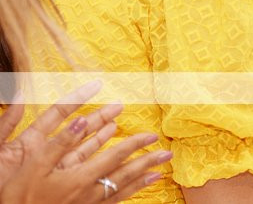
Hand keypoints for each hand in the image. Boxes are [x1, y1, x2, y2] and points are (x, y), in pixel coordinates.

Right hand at [0, 81, 171, 202]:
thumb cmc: (21, 197)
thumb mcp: (34, 167)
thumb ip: (58, 144)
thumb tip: (79, 121)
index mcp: (79, 178)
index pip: (115, 157)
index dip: (134, 144)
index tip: (151, 134)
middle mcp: (89, 193)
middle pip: (125, 174)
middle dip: (147, 162)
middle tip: (167, 153)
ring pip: (122, 190)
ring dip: (142, 179)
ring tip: (160, 172)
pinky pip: (114, 202)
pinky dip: (129, 194)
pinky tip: (135, 190)